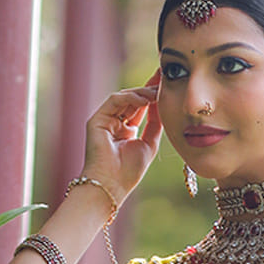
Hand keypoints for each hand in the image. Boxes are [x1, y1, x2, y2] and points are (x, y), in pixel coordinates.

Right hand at [81, 71, 162, 203]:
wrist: (111, 186)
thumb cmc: (128, 172)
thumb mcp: (149, 144)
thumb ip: (155, 124)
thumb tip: (162, 103)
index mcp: (125, 131)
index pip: (139, 107)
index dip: (152, 95)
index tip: (166, 83)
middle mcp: (114, 123)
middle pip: (132, 99)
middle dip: (148, 88)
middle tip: (163, 78)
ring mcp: (104, 121)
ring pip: (124, 98)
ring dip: (142, 93)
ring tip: (157, 92)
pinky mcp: (96, 120)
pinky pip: (114, 100)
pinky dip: (130, 97)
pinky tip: (144, 100)